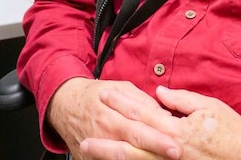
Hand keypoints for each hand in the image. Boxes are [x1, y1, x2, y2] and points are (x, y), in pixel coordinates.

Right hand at [46, 77, 181, 159]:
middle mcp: (103, 130)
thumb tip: (165, 114)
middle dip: (154, 149)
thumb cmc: (96, 95)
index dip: (157, 135)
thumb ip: (142, 101)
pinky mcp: (88, 159)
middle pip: (131, 143)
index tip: (176, 143)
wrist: (64, 105)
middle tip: (175, 153)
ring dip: (140, 159)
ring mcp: (95, 147)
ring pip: (119, 157)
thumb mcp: (118, 88)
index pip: (138, 124)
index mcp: (111, 112)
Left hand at [79, 85, 240, 159]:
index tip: (104, 94)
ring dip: (111, 156)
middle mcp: (170, 150)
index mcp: (176, 130)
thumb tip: (158, 93)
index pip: (142, 114)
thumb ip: (181, 101)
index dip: (122, 103)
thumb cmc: (232, 133)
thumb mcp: (209, 107)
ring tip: (88, 151)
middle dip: (106, 137)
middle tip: (84, 131)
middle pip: (131, 143)